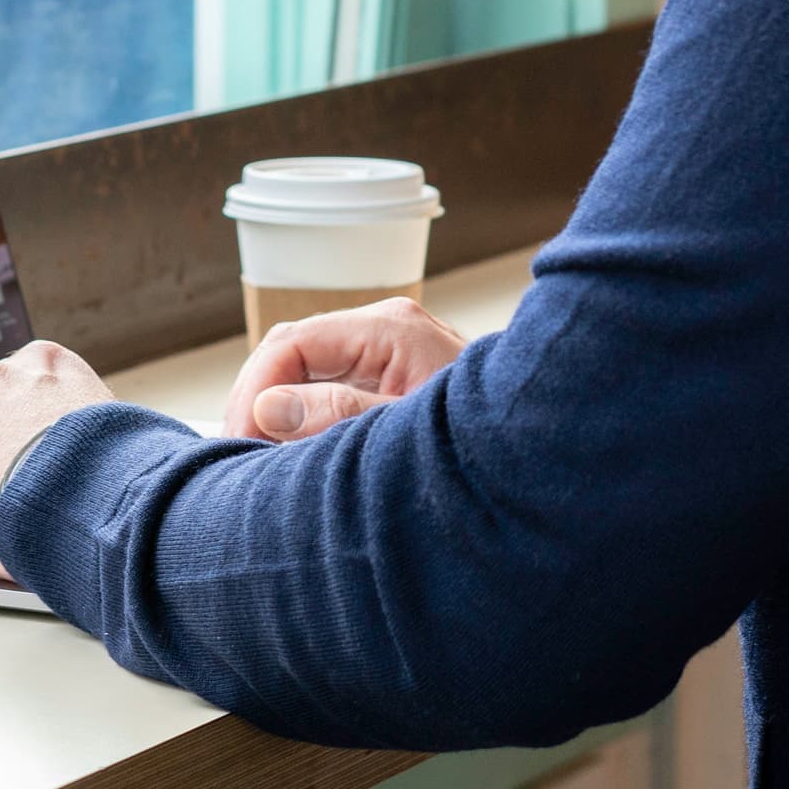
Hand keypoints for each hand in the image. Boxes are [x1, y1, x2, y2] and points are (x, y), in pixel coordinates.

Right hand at [221, 297, 466, 441]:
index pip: (292, 343)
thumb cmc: (490, 445)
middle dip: (257, 400)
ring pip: (307, 369)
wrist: (551, 454)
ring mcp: (390, 351)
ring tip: (257, 460)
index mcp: (389, 329)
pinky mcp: (394, 377)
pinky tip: (291, 452)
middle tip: (238, 458)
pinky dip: (304, 416)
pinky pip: (331, 386)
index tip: (240, 441)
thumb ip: (339, 419)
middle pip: (292, 350)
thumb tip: (267, 407)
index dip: (255, 391)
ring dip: (276, 410)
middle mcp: (386, 329)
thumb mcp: (407, 434)